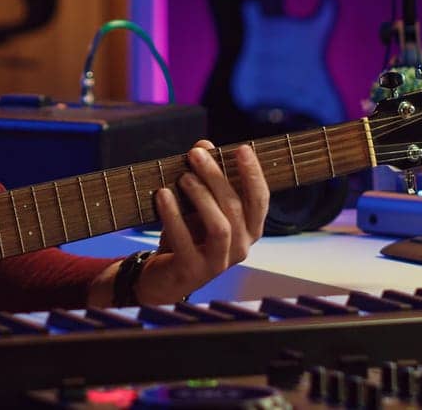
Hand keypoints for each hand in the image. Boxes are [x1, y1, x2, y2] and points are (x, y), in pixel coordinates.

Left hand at [135, 140, 268, 304]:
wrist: (163, 276)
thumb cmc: (187, 234)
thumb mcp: (196, 204)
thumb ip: (203, 175)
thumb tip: (204, 145)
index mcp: (249, 229)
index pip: (260, 200)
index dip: (253, 174)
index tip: (241, 148)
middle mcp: (241, 248)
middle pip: (236, 207)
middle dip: (216, 177)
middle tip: (195, 154)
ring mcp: (219, 263)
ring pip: (220, 226)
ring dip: (201, 196)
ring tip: (183, 176)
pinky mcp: (193, 271)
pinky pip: (185, 241)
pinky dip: (173, 215)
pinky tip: (162, 195)